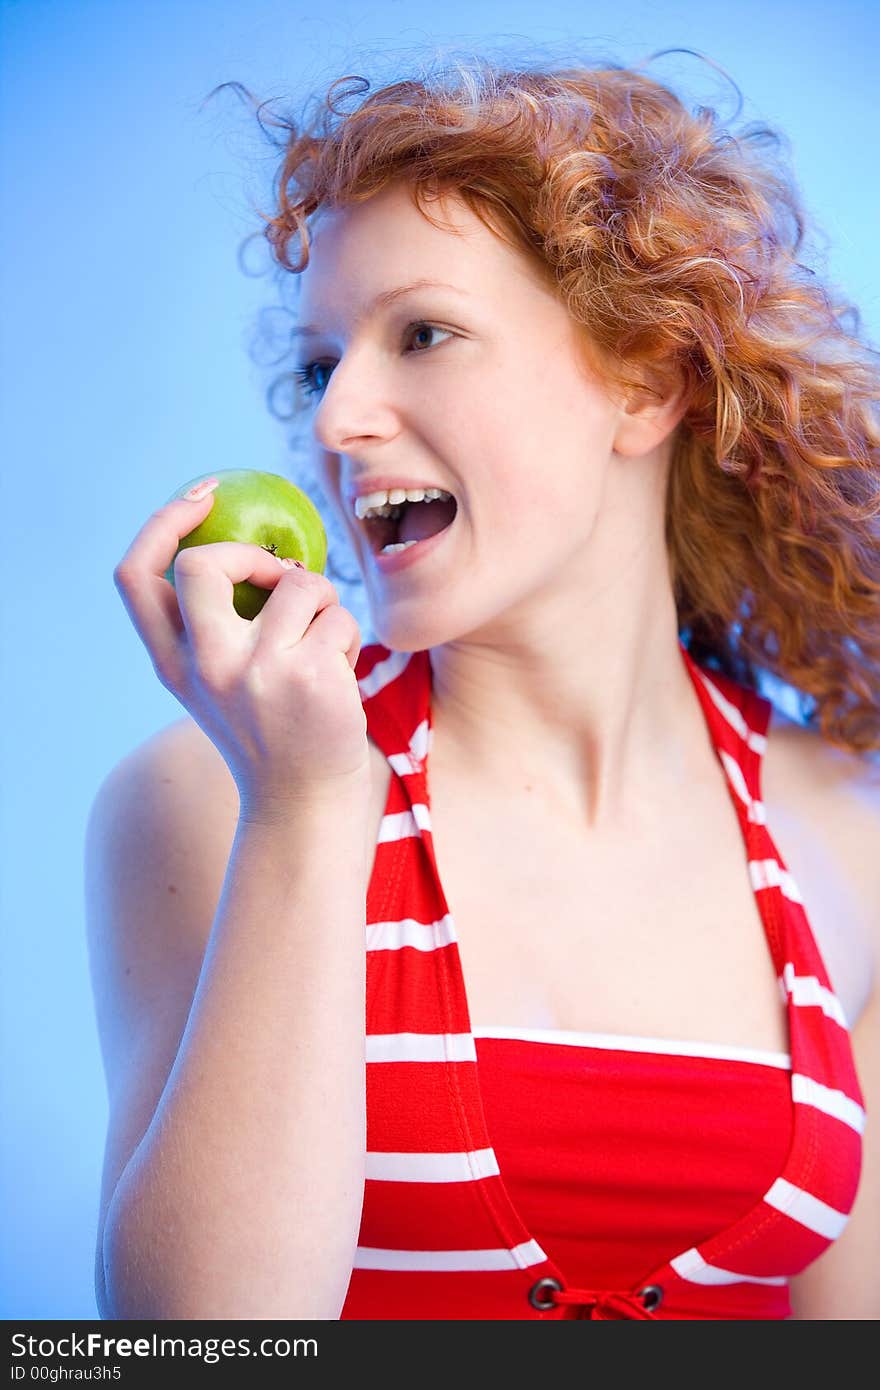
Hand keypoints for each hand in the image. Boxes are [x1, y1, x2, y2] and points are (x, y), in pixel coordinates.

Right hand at [113, 484, 370, 817]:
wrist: (304, 804)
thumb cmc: (272, 733)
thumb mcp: (224, 684)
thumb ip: (218, 629)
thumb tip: (261, 552)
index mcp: (172, 664)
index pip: (135, 576)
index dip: (162, 524)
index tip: (203, 497)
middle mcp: (203, 666)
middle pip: (200, 566)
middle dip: (250, 554)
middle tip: (281, 574)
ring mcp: (255, 671)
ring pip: (297, 584)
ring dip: (322, 601)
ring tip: (324, 643)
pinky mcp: (309, 675)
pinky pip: (338, 615)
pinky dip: (347, 634)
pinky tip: (341, 673)